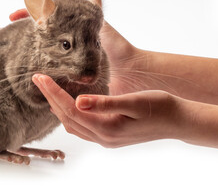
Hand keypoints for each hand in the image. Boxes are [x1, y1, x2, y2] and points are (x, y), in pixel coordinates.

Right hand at [0, 0, 147, 94]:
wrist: (133, 76)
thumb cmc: (120, 51)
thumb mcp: (101, 27)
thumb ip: (88, 7)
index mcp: (69, 36)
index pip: (41, 22)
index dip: (25, 18)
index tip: (10, 17)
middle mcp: (63, 51)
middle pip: (31, 40)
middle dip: (11, 35)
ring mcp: (62, 67)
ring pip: (33, 60)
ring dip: (14, 56)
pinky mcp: (66, 83)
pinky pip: (45, 80)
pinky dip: (31, 79)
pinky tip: (17, 78)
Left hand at [31, 74, 181, 146]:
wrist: (179, 121)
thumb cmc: (160, 107)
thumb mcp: (134, 102)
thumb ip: (105, 104)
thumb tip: (78, 101)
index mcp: (107, 128)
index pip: (70, 109)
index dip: (53, 92)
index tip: (40, 77)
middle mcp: (103, 137)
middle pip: (67, 117)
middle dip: (50, 97)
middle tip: (38, 79)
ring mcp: (106, 139)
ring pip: (72, 124)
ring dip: (57, 107)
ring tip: (47, 90)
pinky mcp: (110, 135)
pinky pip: (81, 127)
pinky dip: (69, 115)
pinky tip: (68, 105)